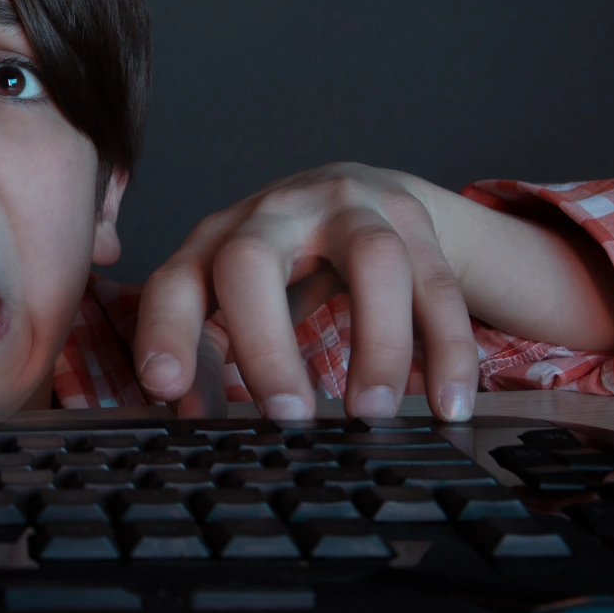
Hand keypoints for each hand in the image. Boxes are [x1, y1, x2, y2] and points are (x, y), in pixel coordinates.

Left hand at [132, 163, 477, 421]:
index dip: (165, 331)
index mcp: (217, 239)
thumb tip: (193, 419)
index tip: (164, 388)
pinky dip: (449, 350)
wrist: (359, 193)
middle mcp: (276, 212)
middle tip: (287, 416)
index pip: (176, 280)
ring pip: (373, 261)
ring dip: (377, 345)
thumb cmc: (281, 263)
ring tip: (371, 414)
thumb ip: (211, 360)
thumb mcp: (236, 300)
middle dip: (266, 343)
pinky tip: (450, 405)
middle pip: (254, 260)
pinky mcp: (414, 222)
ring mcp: (351, 209)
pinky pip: (439, 286)